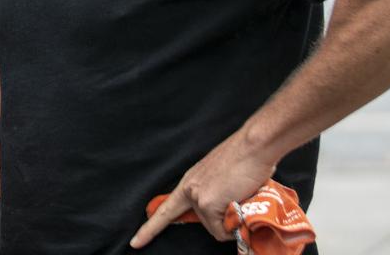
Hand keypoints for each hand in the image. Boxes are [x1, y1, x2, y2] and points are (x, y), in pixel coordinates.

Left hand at [130, 131, 275, 247]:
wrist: (254, 146)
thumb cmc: (245, 159)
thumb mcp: (221, 178)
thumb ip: (215, 195)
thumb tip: (226, 218)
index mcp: (190, 182)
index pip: (165, 209)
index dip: (149, 228)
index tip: (135, 242)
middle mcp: (189, 190)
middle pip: (202, 222)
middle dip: (221, 220)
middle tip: (237, 200)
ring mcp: (197, 197)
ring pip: (215, 228)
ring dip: (231, 221)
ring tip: (242, 197)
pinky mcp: (208, 203)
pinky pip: (224, 230)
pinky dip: (236, 224)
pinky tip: (243, 203)